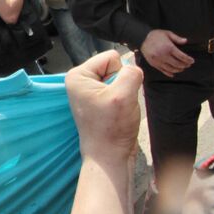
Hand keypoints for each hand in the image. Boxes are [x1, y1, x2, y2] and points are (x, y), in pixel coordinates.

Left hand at [65, 51, 142, 166]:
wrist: (109, 156)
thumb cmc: (111, 128)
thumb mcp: (124, 95)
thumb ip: (131, 73)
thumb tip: (134, 69)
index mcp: (78, 75)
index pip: (112, 57)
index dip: (121, 74)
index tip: (116, 95)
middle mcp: (81, 81)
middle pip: (114, 67)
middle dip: (122, 84)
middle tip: (117, 105)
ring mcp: (89, 92)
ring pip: (119, 79)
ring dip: (124, 93)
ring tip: (117, 110)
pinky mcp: (99, 102)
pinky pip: (118, 90)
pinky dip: (123, 100)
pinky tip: (118, 114)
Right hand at [140, 29, 192, 76]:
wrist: (142, 38)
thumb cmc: (155, 35)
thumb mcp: (167, 33)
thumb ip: (177, 38)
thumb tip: (185, 41)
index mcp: (169, 48)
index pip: (182, 57)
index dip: (188, 60)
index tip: (192, 61)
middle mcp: (164, 56)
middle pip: (177, 64)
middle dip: (184, 65)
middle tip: (188, 65)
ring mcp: (158, 61)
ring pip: (171, 69)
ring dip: (178, 70)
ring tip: (182, 68)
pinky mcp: (154, 64)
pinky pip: (163, 71)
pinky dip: (169, 73)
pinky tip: (173, 74)